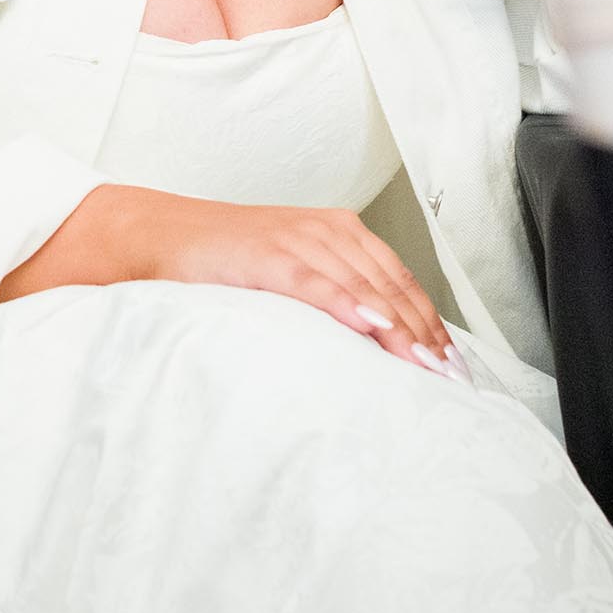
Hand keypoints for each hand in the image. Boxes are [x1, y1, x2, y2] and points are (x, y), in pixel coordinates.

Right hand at [22, 184, 469, 382]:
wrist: (157, 236)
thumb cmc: (222, 262)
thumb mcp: (288, 274)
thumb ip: (331, 297)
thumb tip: (376, 348)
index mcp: (337, 232)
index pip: (400, 281)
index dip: (431, 324)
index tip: (455, 368)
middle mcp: (325, 230)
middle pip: (392, 286)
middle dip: (426, 335)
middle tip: (452, 382)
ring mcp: (296, 239)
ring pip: (364, 284)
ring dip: (401, 327)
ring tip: (427, 367)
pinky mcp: (265, 254)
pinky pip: (315, 281)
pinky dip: (348, 304)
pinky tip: (373, 329)